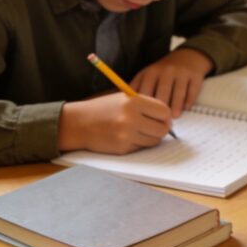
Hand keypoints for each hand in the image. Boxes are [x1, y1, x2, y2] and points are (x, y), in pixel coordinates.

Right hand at [58, 92, 172, 153]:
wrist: (78, 124)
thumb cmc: (104, 108)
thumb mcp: (125, 98)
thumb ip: (147, 105)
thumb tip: (169, 118)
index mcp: (134, 102)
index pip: (164, 111)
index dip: (166, 116)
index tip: (164, 117)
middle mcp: (131, 119)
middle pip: (163, 129)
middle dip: (163, 128)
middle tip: (157, 126)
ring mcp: (126, 135)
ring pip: (154, 140)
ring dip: (152, 137)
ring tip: (142, 130)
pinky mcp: (122, 148)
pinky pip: (141, 147)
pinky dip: (140, 143)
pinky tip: (130, 136)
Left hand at [131, 48, 212, 116]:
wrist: (187, 57)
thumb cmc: (162, 72)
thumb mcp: (147, 75)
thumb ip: (135, 89)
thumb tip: (122, 109)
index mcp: (150, 72)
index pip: (145, 92)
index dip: (143, 108)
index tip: (143, 120)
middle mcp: (166, 71)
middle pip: (162, 94)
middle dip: (160, 110)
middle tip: (160, 123)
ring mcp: (182, 73)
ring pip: (178, 93)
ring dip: (176, 107)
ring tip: (173, 117)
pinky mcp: (195, 76)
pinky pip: (191, 91)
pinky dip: (188, 101)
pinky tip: (185, 108)